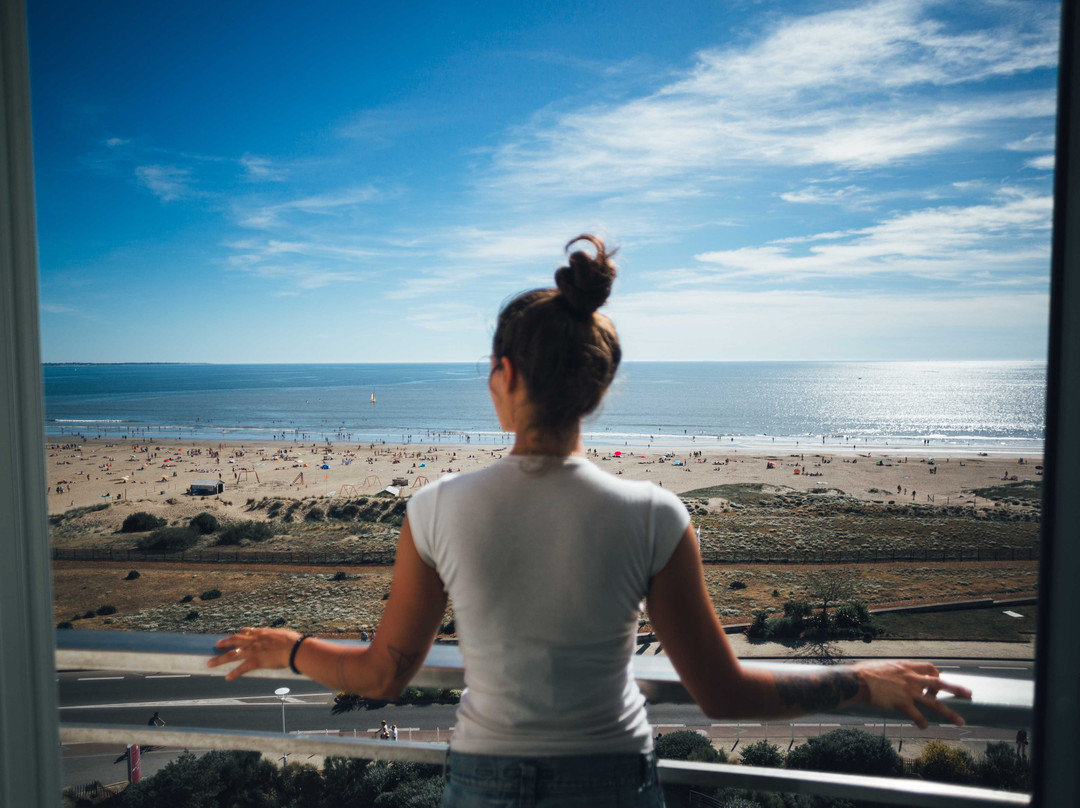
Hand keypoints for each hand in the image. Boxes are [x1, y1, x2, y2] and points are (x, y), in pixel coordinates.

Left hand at [207, 627, 300, 680]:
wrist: (293, 648)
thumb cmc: (293, 641)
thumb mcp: (282, 634)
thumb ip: (277, 636)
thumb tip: (281, 638)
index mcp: (261, 633)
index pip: (245, 632)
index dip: (238, 634)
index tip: (233, 636)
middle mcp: (253, 641)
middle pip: (234, 641)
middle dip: (224, 643)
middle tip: (216, 645)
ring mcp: (252, 651)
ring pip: (231, 655)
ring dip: (220, 659)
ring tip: (210, 663)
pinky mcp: (255, 661)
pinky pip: (241, 668)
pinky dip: (234, 674)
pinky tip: (227, 678)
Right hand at [852, 660, 972, 728]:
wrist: (857, 681)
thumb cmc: (866, 672)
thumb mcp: (885, 665)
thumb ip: (894, 670)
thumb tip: (893, 673)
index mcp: (907, 667)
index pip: (930, 668)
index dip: (937, 675)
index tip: (939, 681)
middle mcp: (912, 678)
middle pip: (940, 683)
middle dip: (956, 689)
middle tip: (969, 694)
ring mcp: (909, 691)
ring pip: (935, 703)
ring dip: (949, 713)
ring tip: (960, 721)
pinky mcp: (902, 704)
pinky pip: (917, 715)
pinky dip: (922, 722)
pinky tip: (925, 726)